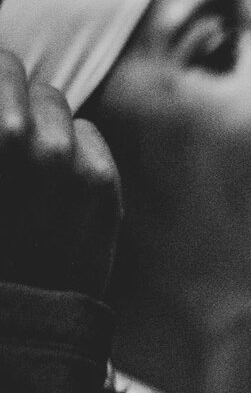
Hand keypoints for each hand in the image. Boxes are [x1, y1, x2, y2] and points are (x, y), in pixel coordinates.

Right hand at [0, 50, 119, 294]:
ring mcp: (60, 154)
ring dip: (40, 119)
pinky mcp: (99, 178)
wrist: (20, 317)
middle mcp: (10, 134)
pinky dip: (73, 147)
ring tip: (28, 157)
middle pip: (17, 75)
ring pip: (54, 101)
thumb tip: (2, 106)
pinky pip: (86, 133)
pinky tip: (57, 180)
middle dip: (7, 93)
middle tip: (5, 128)